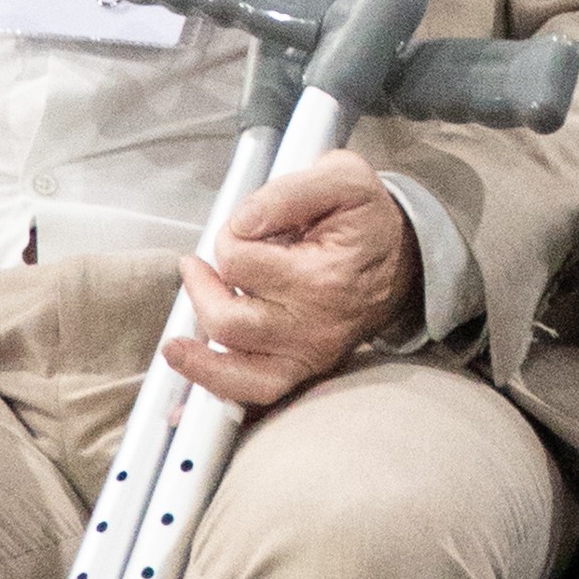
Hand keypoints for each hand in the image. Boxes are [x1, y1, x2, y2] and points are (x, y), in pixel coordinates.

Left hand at [171, 154, 416, 409]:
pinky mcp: (305, 369)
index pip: (239, 262)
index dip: (227, 237)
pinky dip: (220, 395)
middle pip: (229, 323)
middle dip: (201, 291)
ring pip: (240, 375)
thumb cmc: (366, 219)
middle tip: (195, 268)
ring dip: (199, 361)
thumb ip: (288, 192)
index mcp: (323, 278)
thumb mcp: (340, 178)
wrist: (403, 256)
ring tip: (175, 346)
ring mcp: (311, 354)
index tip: (240, 227)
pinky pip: (258, 397)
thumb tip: (244, 222)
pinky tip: (186, 400)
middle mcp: (317, 325)